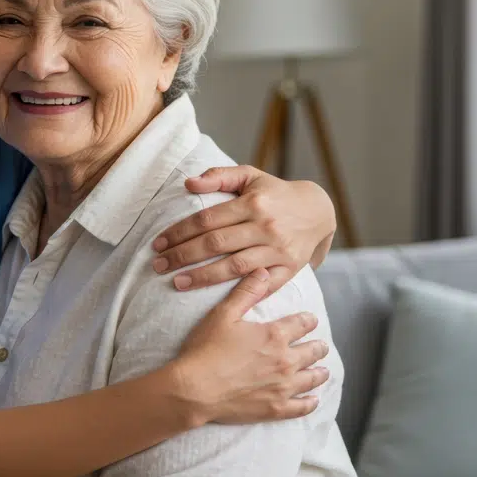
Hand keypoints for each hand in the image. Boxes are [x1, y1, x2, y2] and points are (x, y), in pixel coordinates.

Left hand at [152, 166, 335, 292]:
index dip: (179, 232)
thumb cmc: (275, 193)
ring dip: (202, 277)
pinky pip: (261, 285)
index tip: (158, 243)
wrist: (318, 210)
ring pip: (234, 266)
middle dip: (182, 255)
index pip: (207, 219)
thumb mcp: (250, 176)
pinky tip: (215, 300)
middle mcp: (265, 226)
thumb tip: (188, 183)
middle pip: (215, 244)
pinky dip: (239, 293)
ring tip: (176, 282)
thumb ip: (219, 177)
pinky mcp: (289, 269)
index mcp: (253, 203)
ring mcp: (278, 250)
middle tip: (158, 265)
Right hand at [169, 269, 329, 425]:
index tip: (311, 320)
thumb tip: (263, 272)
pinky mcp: (275, 409)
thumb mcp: (223, 314)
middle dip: (318, 346)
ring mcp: (282, 387)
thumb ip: (246, 292)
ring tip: (322, 371)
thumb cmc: (206, 349)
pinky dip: (310, 403)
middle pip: (312, 351)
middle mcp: (285, 361)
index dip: (308, 320)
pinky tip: (313, 400)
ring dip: (319, 373)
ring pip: (311, 379)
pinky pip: (302, 407)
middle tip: (321, 346)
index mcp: (274, 335)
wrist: (195, 389)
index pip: (302, 324)